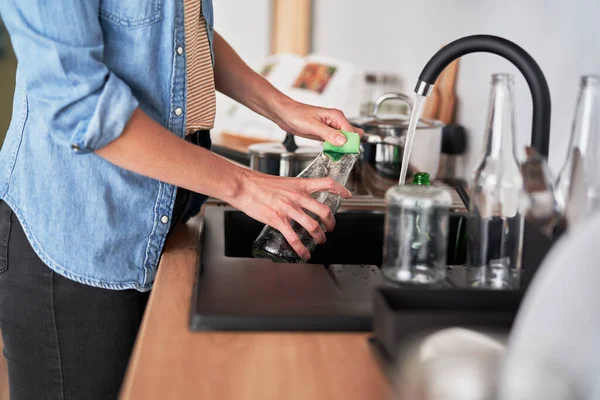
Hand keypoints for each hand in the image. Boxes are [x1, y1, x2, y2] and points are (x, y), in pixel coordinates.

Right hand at [227, 169, 351, 259]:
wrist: (243, 185)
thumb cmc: (259, 183)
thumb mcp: (284, 182)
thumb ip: (295, 190)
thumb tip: (301, 199)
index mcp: (300, 185)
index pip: (327, 183)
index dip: (340, 189)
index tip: (347, 195)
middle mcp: (297, 197)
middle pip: (324, 210)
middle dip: (331, 223)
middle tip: (330, 228)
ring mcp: (288, 209)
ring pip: (312, 226)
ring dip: (320, 237)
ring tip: (320, 240)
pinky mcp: (278, 220)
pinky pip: (294, 238)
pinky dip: (302, 249)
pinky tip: (304, 254)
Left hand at [273, 99, 363, 145]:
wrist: (285, 114)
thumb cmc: (296, 114)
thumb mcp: (313, 125)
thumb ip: (329, 134)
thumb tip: (343, 141)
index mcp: (336, 116)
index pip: (352, 132)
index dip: (350, 143)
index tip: (346, 152)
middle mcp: (336, 121)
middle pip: (351, 136)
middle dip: (348, 146)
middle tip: (339, 153)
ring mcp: (331, 128)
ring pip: (344, 140)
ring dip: (341, 148)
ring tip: (334, 153)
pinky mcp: (325, 134)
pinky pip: (335, 143)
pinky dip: (334, 148)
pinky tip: (329, 152)